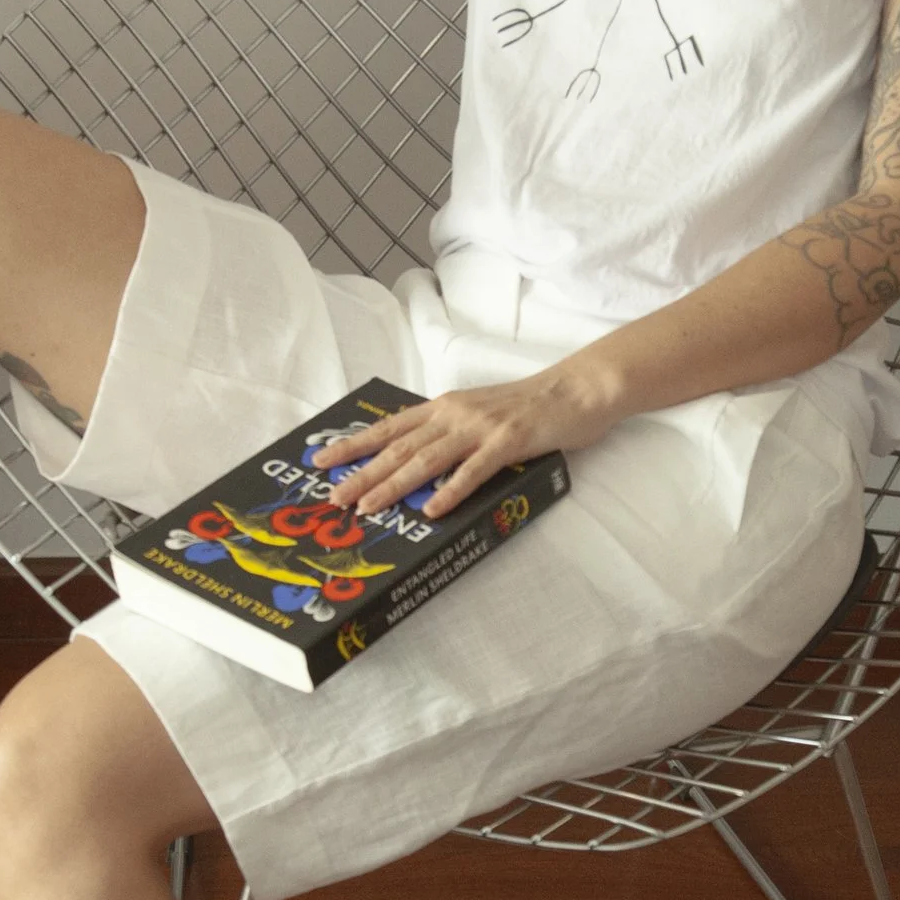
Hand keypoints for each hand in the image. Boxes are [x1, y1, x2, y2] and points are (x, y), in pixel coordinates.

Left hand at [309, 362, 620, 518]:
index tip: (323, 460)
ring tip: (368, 509)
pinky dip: (450, 490)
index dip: (354, 445)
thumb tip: (417, 466)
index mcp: (443, 407)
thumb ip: (449, 436)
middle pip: (399, 448)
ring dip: (394, 486)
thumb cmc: (528, 408)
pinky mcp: (508, 442)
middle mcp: (454, 414)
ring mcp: (479, 427)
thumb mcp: (477, 415)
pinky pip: (473, 471)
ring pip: (426, 460)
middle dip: (363, 474)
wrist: (576, 389)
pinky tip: (432, 510)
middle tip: (334, 498)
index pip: (389, 428)